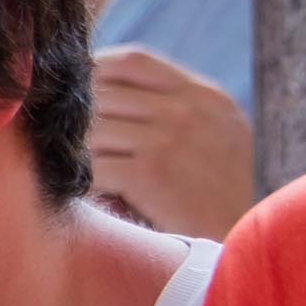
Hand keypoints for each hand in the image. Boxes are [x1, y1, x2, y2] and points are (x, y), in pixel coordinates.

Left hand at [87, 46, 255, 235]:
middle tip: (58, 136)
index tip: (76, 92)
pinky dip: (79, 179)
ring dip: (75, 151)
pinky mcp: (150, 174)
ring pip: (91, 128)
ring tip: (70, 167)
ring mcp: (168, 139)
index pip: (134, 61)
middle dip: (76, 116)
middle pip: (103, 91)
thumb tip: (108, 97)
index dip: (96, 70)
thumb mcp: (219, 136)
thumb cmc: (227, 198)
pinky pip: (93, 166)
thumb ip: (179, 111)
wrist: (247, 244)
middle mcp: (187, 110)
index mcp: (204, 96)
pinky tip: (79, 191)